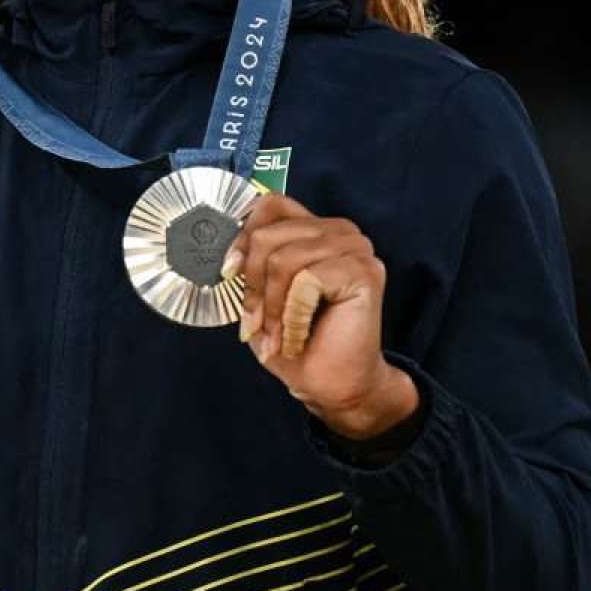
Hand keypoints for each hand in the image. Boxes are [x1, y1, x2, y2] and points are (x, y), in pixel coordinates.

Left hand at [221, 192, 417, 437]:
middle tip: (255, 325)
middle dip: (254, 287)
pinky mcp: (363, 271)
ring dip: (272, 309)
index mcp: (316, 228)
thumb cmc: (298, 340)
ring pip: (283, 260)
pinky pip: (305, 281)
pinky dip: (293, 316)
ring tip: (278, 335)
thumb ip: (252, 260)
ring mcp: (355, 248)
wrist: (332, 385)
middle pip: (269, 235)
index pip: (271, 205)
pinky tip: (299, 335)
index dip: (242, 236)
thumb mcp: (263, 293)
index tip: (228, 272)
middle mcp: (340, 230)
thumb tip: (227, 248)